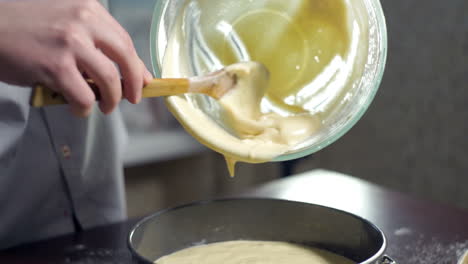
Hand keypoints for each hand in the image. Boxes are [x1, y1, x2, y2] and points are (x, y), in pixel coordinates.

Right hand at [0, 0, 152, 115]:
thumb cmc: (24, 25)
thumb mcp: (64, 20)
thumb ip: (93, 39)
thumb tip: (123, 68)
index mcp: (88, 8)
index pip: (124, 40)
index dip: (137, 65)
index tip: (143, 81)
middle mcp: (83, 21)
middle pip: (125, 57)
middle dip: (134, 83)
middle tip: (132, 98)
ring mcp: (70, 43)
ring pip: (109, 79)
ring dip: (111, 99)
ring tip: (105, 107)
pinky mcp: (54, 66)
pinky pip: (83, 96)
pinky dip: (85, 107)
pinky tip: (78, 107)